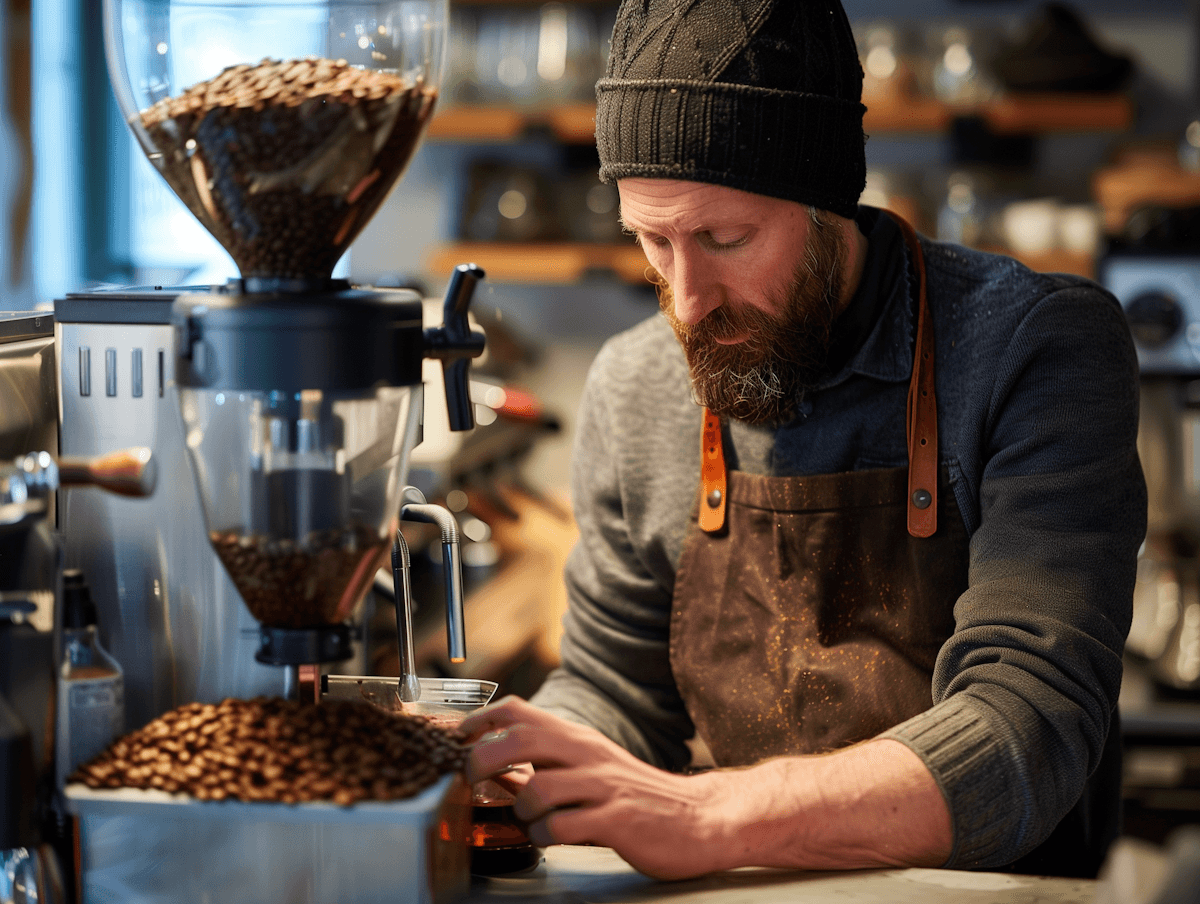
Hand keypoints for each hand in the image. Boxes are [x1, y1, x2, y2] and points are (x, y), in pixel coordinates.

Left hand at [458, 696, 737, 879]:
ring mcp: (604, 787)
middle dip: (483, 759)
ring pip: (539, 788)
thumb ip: (545, 767)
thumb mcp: (589, 771)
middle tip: (472, 780)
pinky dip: (546, 836)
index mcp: (578, 740)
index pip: (520, 711)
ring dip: (522, 810)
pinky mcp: (618, 820)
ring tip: (532, 819)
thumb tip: (495, 768)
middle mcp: (588, 755)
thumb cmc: (637, 797)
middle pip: (522, 739)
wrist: (699, 818)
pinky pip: (563, 827)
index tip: (457, 737)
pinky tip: (554, 838)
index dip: (480, 720)